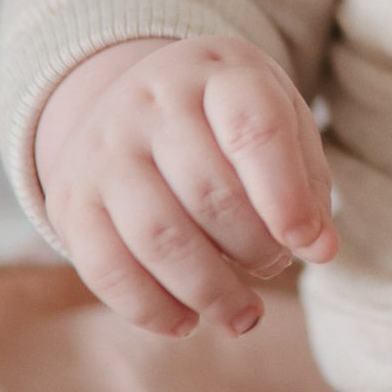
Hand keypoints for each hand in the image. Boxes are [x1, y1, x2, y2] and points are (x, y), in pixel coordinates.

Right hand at [33, 36, 337, 338]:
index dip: (285, 197)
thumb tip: (320, 249)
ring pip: (158, 237)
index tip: (308, 244)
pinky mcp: (72, 199)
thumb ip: (307, 181)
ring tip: (243, 313)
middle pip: (208, 193)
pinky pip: (106, 269)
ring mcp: (104, 149)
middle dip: (253, 247)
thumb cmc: (231, 117)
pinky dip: (152, 309)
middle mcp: (153, 101)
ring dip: (209, 290)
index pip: (255, 131)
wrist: (140, 95)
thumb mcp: (281, 120)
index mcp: (220, 71)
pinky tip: (187, 321)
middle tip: (274, 266)